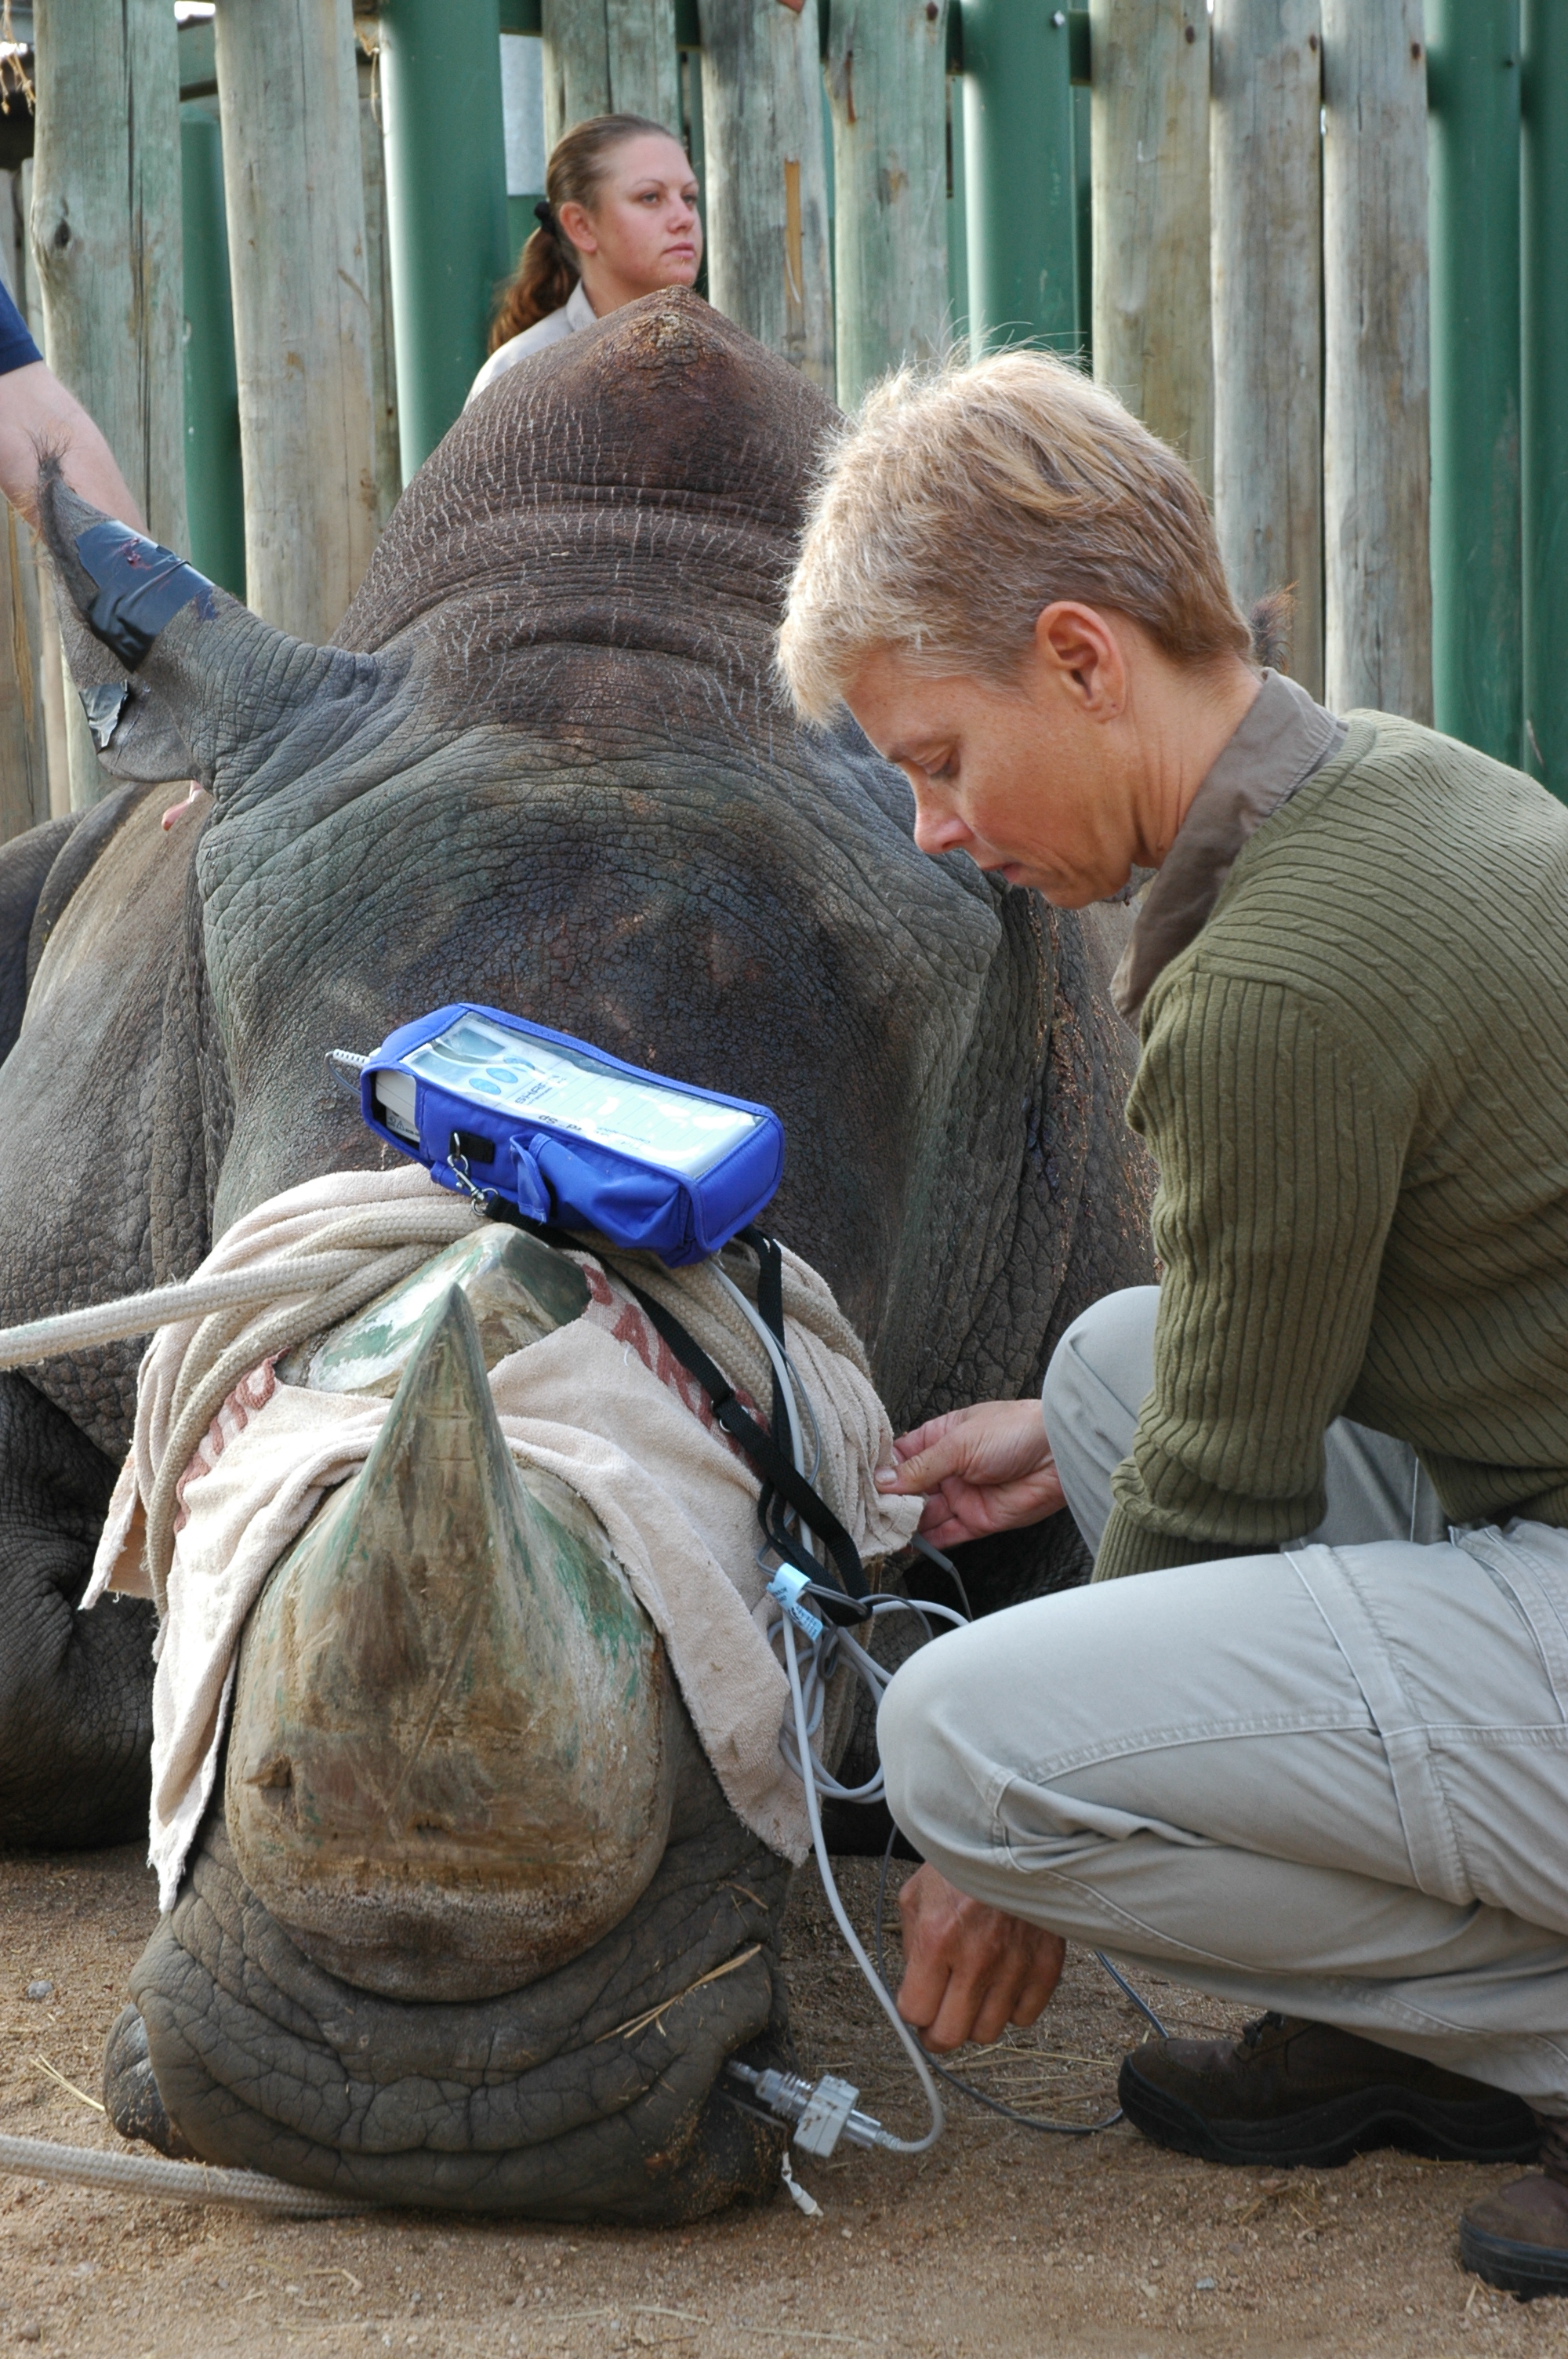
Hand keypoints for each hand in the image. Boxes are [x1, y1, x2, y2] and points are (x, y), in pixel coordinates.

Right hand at [875, 1397, 1064, 1547]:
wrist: (1059, 1454)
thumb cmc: (1016, 1430)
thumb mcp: (958, 1443)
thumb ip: (920, 1467)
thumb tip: (885, 1479)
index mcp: (942, 1437)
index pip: (903, 1455)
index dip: (883, 1469)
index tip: (862, 1482)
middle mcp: (950, 1467)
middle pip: (911, 1488)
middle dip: (891, 1501)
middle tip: (867, 1513)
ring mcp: (963, 1494)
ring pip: (926, 1514)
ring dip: (906, 1523)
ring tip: (883, 1531)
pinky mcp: (978, 1519)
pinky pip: (948, 1534)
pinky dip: (929, 1543)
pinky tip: (910, 1545)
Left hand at [895, 1864, 1063, 2051]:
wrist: (1016, 1836)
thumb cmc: (963, 1861)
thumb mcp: (916, 1894)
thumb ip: (911, 1946)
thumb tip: (912, 1988)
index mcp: (937, 1938)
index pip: (915, 2012)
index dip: (912, 2011)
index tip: (916, 2003)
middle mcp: (976, 1959)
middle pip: (950, 2035)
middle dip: (937, 2031)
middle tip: (938, 2016)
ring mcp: (1014, 1966)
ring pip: (987, 2032)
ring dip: (975, 2018)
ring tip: (973, 1992)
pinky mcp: (1046, 1966)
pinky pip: (1025, 2017)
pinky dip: (1012, 2007)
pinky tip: (1003, 1983)